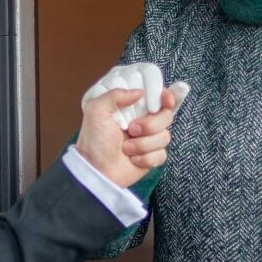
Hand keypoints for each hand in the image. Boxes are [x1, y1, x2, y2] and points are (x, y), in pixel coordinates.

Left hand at [75, 64, 179, 188]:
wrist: (96, 169)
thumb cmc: (94, 141)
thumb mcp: (96, 111)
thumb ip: (115, 94)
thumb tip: (139, 92)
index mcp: (132, 108)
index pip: (158, 97)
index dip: (167, 97)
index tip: (165, 98)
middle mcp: (144, 122)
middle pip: (166, 116)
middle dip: (150, 125)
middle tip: (131, 130)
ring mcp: (149, 139)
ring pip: (164, 137)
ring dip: (143, 144)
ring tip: (126, 148)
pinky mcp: (152, 156)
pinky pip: (161, 154)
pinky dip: (146, 158)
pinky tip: (133, 159)